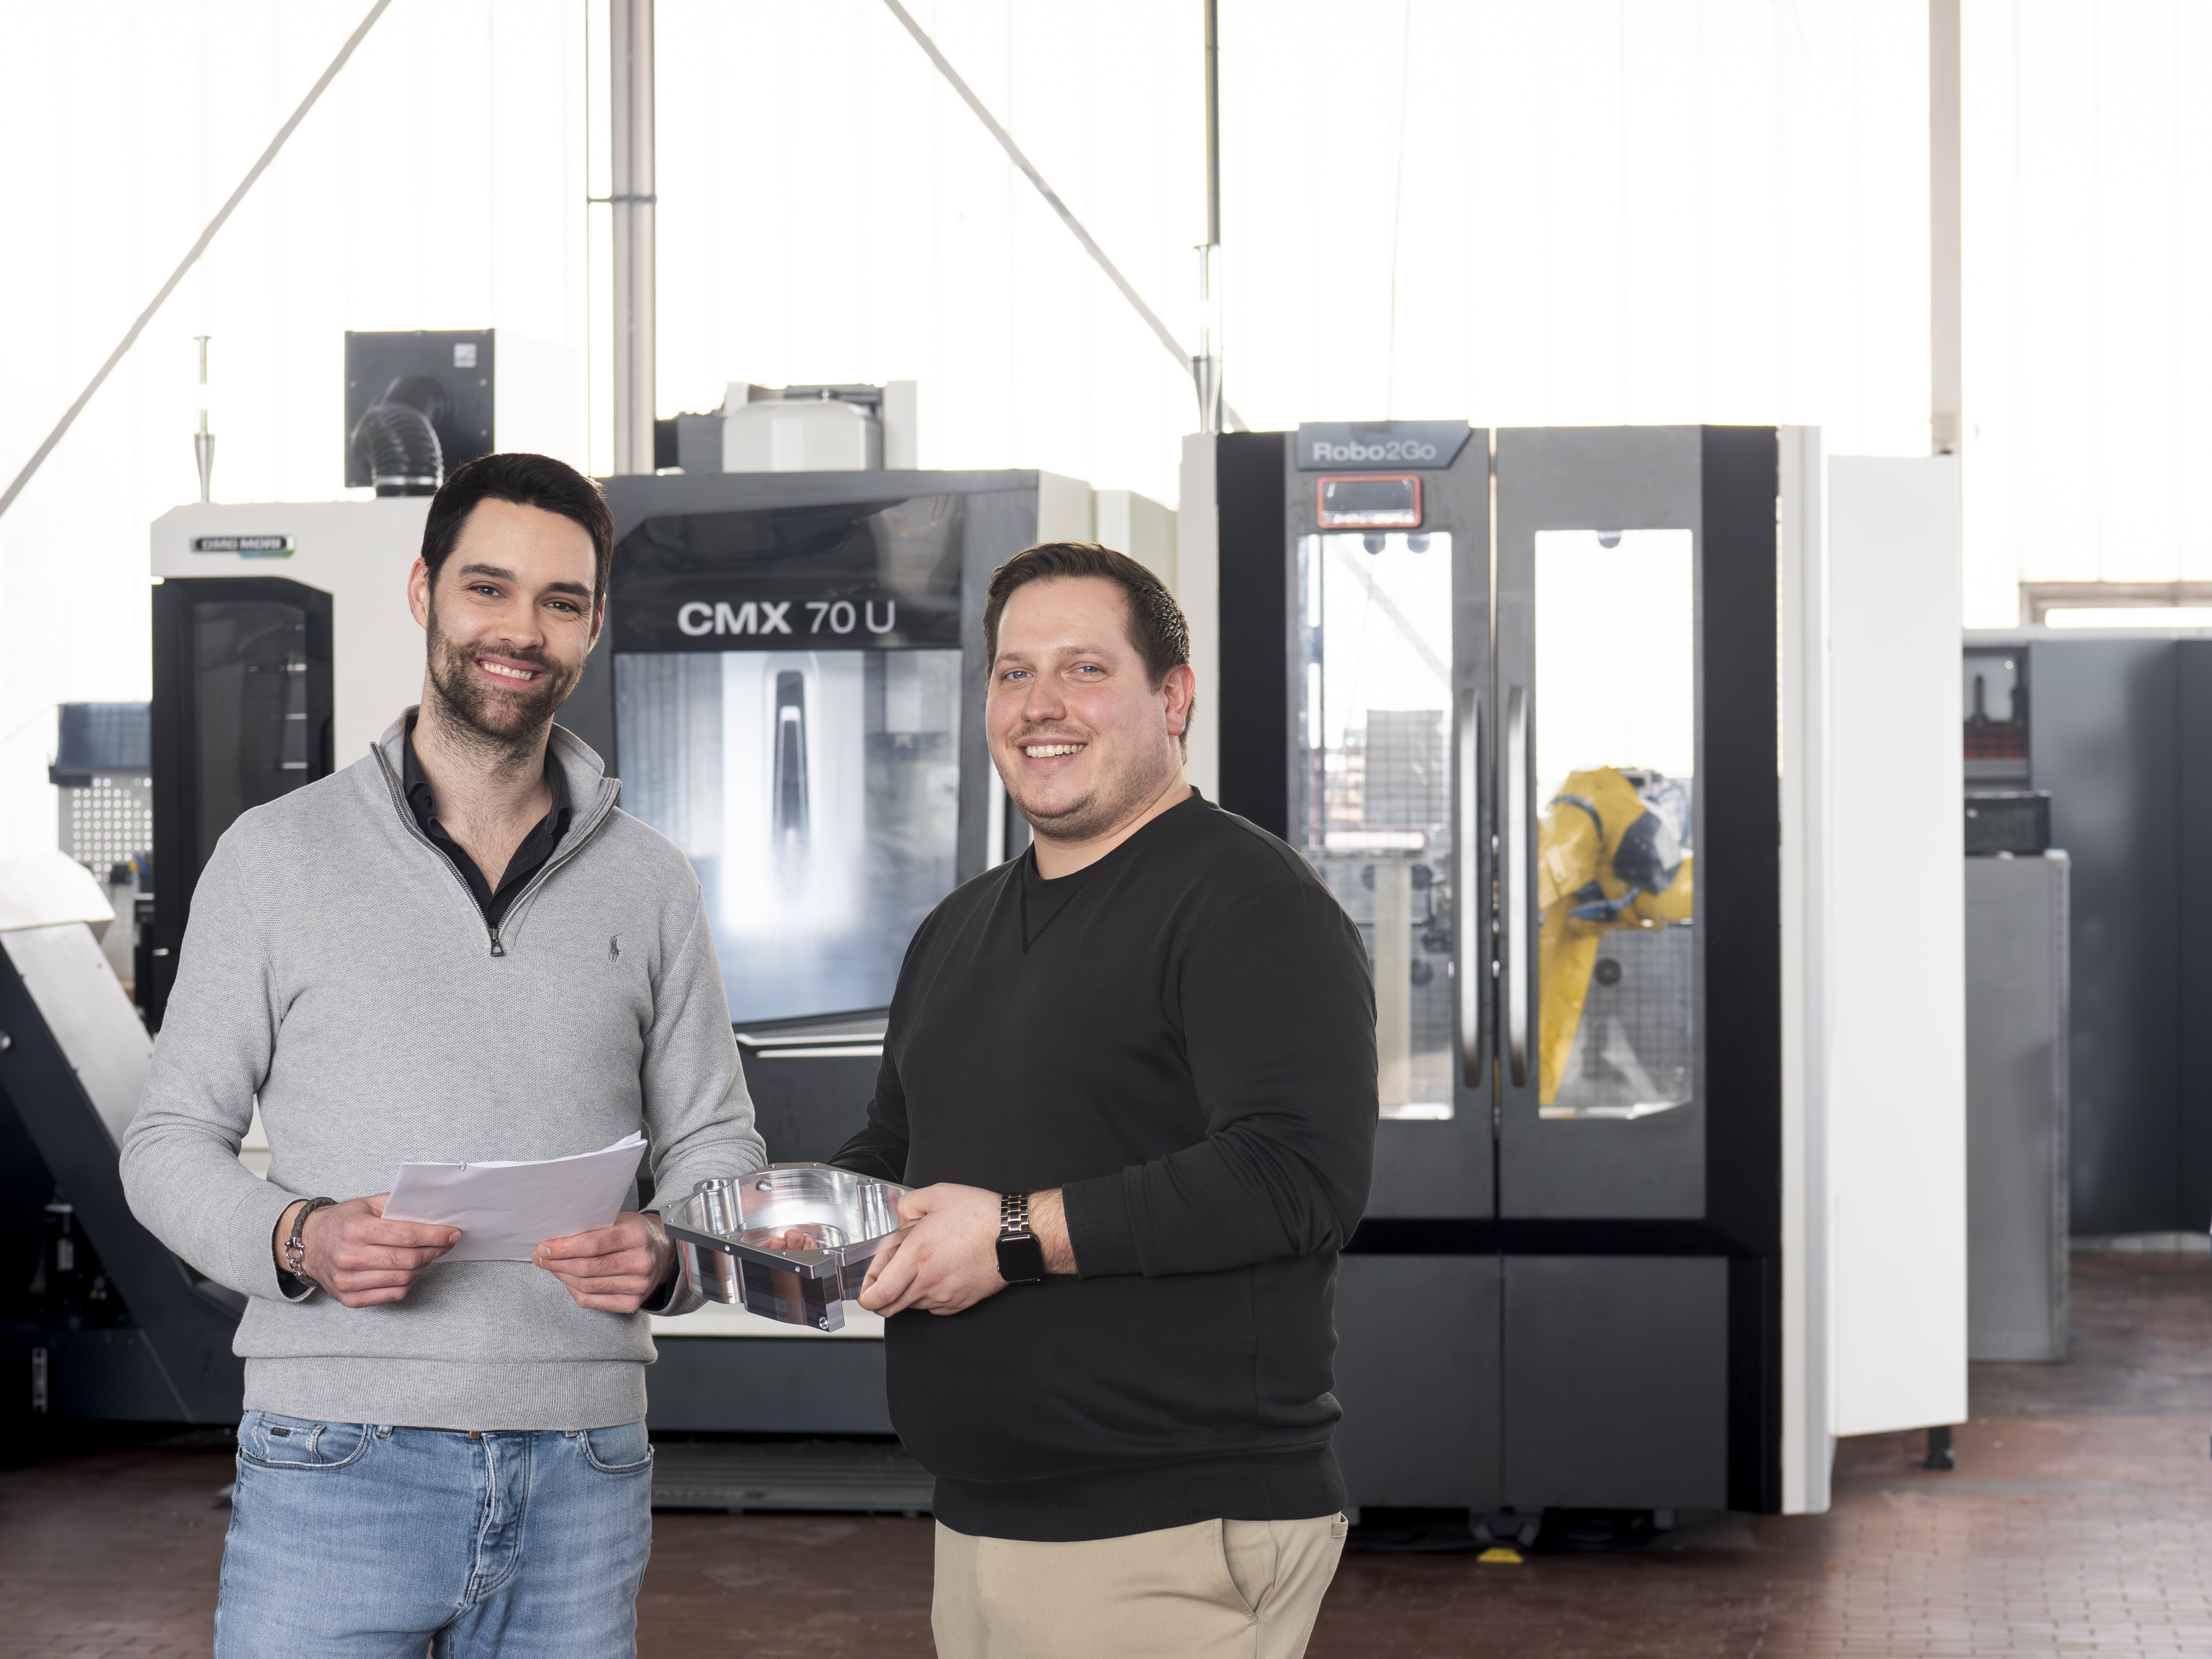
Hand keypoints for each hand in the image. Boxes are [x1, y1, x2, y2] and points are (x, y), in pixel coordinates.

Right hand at [278, 1195, 458, 1309]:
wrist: (309, 1244)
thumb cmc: (343, 1221)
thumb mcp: (367, 1204)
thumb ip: (398, 1206)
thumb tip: (433, 1214)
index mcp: (355, 1230)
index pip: (405, 1235)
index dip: (435, 1235)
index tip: (453, 1233)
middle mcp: (349, 1257)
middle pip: (407, 1259)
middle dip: (435, 1251)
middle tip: (447, 1243)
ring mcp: (348, 1281)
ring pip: (403, 1279)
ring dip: (424, 1266)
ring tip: (430, 1254)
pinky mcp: (349, 1298)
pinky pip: (392, 1294)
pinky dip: (409, 1282)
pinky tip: (412, 1270)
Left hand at [533, 1211, 675, 1312]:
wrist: (662, 1252)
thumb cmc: (634, 1233)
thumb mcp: (618, 1220)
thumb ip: (591, 1227)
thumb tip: (553, 1239)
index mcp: (636, 1235)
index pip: (592, 1245)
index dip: (563, 1248)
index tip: (543, 1247)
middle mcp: (640, 1262)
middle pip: (586, 1268)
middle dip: (556, 1263)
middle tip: (541, 1257)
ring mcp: (638, 1286)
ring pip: (586, 1286)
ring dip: (562, 1276)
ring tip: (551, 1267)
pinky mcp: (632, 1303)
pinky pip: (592, 1301)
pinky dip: (574, 1291)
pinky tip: (568, 1280)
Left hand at [857, 1185, 1070, 1317]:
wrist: (1015, 1235)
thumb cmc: (981, 1216)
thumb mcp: (939, 1195)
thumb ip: (909, 1205)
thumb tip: (899, 1217)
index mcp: (916, 1256)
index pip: (878, 1294)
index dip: (866, 1294)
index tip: (866, 1288)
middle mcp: (928, 1281)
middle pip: (890, 1307)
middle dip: (881, 1297)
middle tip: (885, 1280)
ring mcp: (945, 1295)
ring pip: (912, 1306)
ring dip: (907, 1292)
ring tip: (921, 1267)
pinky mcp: (960, 1303)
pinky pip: (933, 1307)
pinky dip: (928, 1296)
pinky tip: (938, 1274)